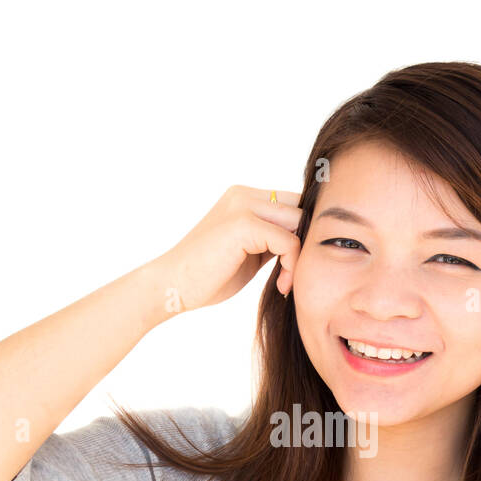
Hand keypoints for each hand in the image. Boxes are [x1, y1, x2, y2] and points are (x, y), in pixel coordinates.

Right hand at [153, 185, 301, 315]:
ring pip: (298, 223)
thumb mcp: (248, 252)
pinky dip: (292, 266)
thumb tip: (307, 240)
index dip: (302, 232)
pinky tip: (281, 286)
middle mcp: (243, 195)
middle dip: (305, 243)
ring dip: (300, 257)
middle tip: (291, 277)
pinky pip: (289, 241)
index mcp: (243, 197)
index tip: (294, 266)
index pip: (293, 202)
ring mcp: (242, 206)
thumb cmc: (208, 276)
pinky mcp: (243, 224)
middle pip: (300, 209)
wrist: (172, 286)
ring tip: (286, 283)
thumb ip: (272, 239)